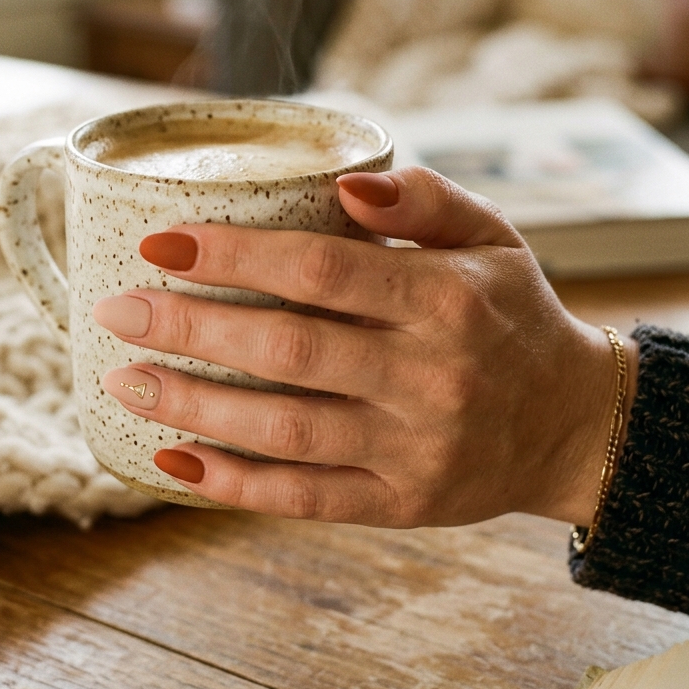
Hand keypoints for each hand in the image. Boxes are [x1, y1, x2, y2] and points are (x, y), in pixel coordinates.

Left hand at [92, 168, 638, 527]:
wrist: (573, 423)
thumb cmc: (514, 315)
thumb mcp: (492, 237)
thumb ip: (424, 198)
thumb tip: (344, 184)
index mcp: (444, 300)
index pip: (320, 271)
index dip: (233, 256)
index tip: (160, 241)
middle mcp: (428, 377)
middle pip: (287, 351)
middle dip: (189, 329)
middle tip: (115, 310)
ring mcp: (413, 450)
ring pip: (284, 430)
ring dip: (193, 405)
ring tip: (124, 381)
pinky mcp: (399, 505)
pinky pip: (304, 499)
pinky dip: (232, 484)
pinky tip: (172, 460)